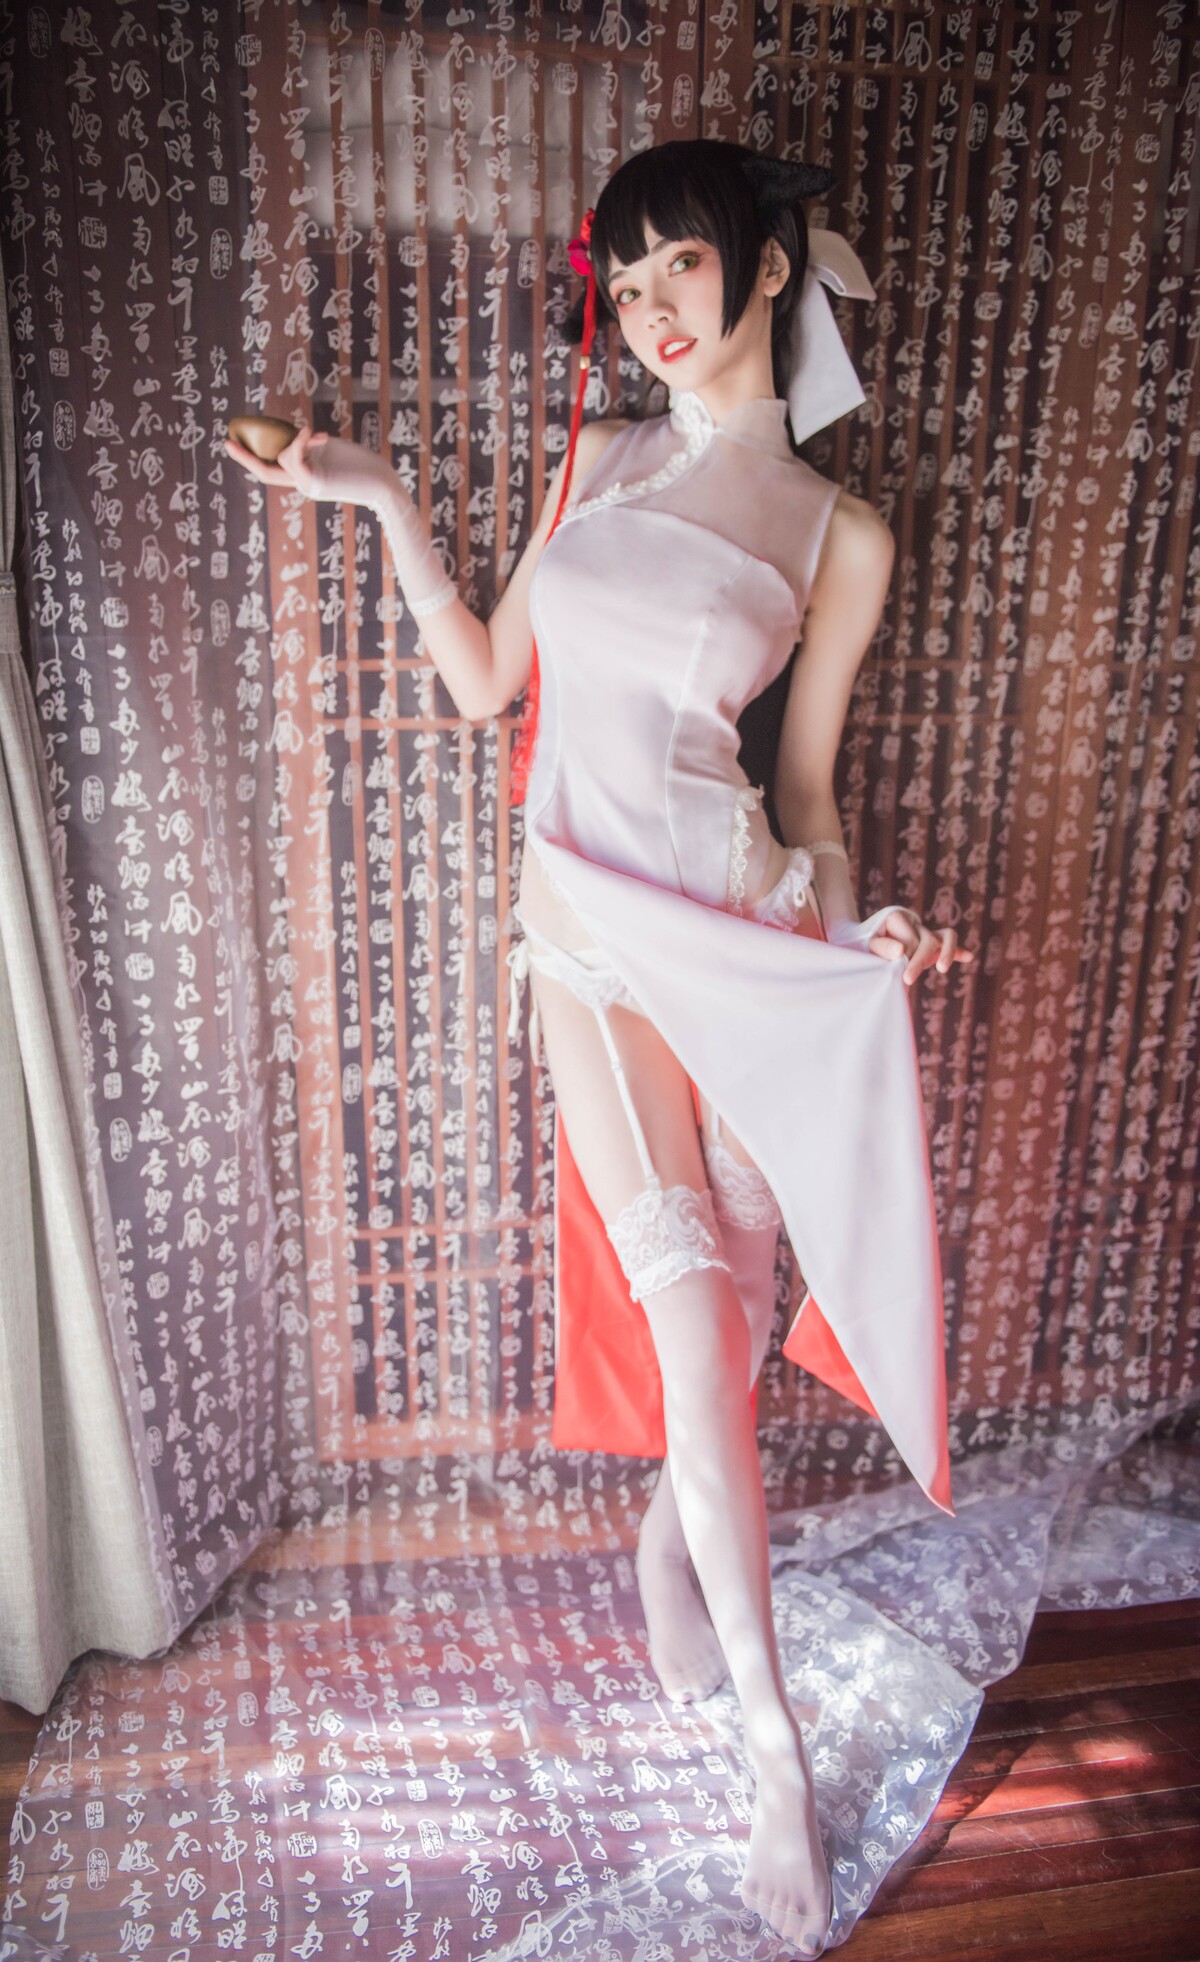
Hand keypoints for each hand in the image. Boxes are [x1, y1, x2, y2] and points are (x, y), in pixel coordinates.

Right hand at [224, 425, 393, 506]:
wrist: (383, 484)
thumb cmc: (365, 467)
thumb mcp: (332, 450)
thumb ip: (310, 445)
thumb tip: (295, 432)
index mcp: (306, 475)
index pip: (273, 468)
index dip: (252, 457)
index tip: (233, 443)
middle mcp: (303, 482)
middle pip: (267, 470)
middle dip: (246, 458)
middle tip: (226, 441)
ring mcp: (308, 484)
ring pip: (283, 459)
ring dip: (297, 443)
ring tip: (321, 437)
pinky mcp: (315, 483)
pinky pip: (296, 460)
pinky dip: (300, 443)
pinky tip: (312, 434)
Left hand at [866, 906, 974, 986]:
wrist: (858, 942)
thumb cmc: (860, 945)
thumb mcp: (864, 944)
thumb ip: (881, 946)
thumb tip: (901, 950)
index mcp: (897, 917)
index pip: (909, 939)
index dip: (903, 956)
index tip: (891, 968)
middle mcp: (914, 922)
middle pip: (928, 940)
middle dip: (920, 961)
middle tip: (907, 981)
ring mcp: (924, 933)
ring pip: (947, 935)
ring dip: (949, 952)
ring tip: (942, 968)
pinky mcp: (930, 945)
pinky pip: (947, 944)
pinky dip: (958, 951)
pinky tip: (969, 957)